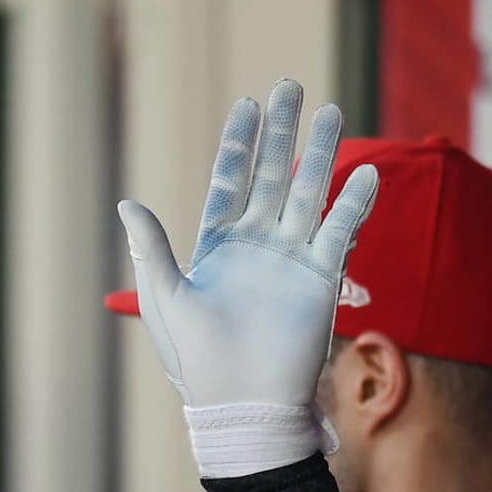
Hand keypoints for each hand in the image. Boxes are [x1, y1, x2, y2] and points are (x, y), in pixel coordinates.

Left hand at [117, 79, 375, 476]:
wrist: (240, 404)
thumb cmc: (195, 360)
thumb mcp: (164, 298)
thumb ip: (152, 248)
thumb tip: (127, 202)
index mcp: (217, 247)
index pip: (230, 182)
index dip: (239, 144)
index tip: (248, 105)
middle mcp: (257, 246)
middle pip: (272, 175)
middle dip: (282, 133)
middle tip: (290, 87)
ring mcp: (291, 259)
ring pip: (309, 193)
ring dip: (320, 154)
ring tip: (331, 111)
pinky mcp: (322, 280)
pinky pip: (339, 233)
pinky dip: (353, 205)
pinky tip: (364, 173)